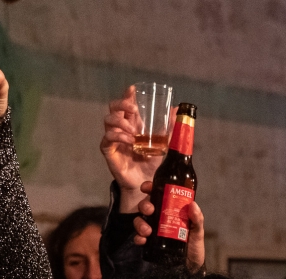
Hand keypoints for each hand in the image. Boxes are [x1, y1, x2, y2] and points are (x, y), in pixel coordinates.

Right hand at [100, 86, 171, 210]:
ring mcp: (114, 139)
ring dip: (120, 122)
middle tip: (133, 108)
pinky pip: (108, 139)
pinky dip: (118, 137)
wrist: (145, 183)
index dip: (127, 95)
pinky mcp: (109, 151)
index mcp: (133, 123)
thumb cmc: (151, 162)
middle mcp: (121, 128)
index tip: (133, 89)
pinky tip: (129, 141)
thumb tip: (177, 109)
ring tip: (133, 131)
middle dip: (121, 103)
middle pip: (113, 108)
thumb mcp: (164, 143)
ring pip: (108, 121)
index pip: (126, 105)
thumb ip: (169, 128)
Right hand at [133, 181, 205, 269]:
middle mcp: (159, 218)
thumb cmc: (195, 246)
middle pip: (146, 206)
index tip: (147, 188)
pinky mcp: (149, 243)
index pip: (158, 195)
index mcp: (170, 210)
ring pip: (140, 220)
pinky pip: (139, 237)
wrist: (191, 266)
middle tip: (150, 210)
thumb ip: (197, 219)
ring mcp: (153, 230)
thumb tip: (193, 205)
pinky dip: (138, 238)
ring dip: (140, 223)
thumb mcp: (198, 231)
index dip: (150, 188)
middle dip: (144, 205)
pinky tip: (142, 240)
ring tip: (148, 230)